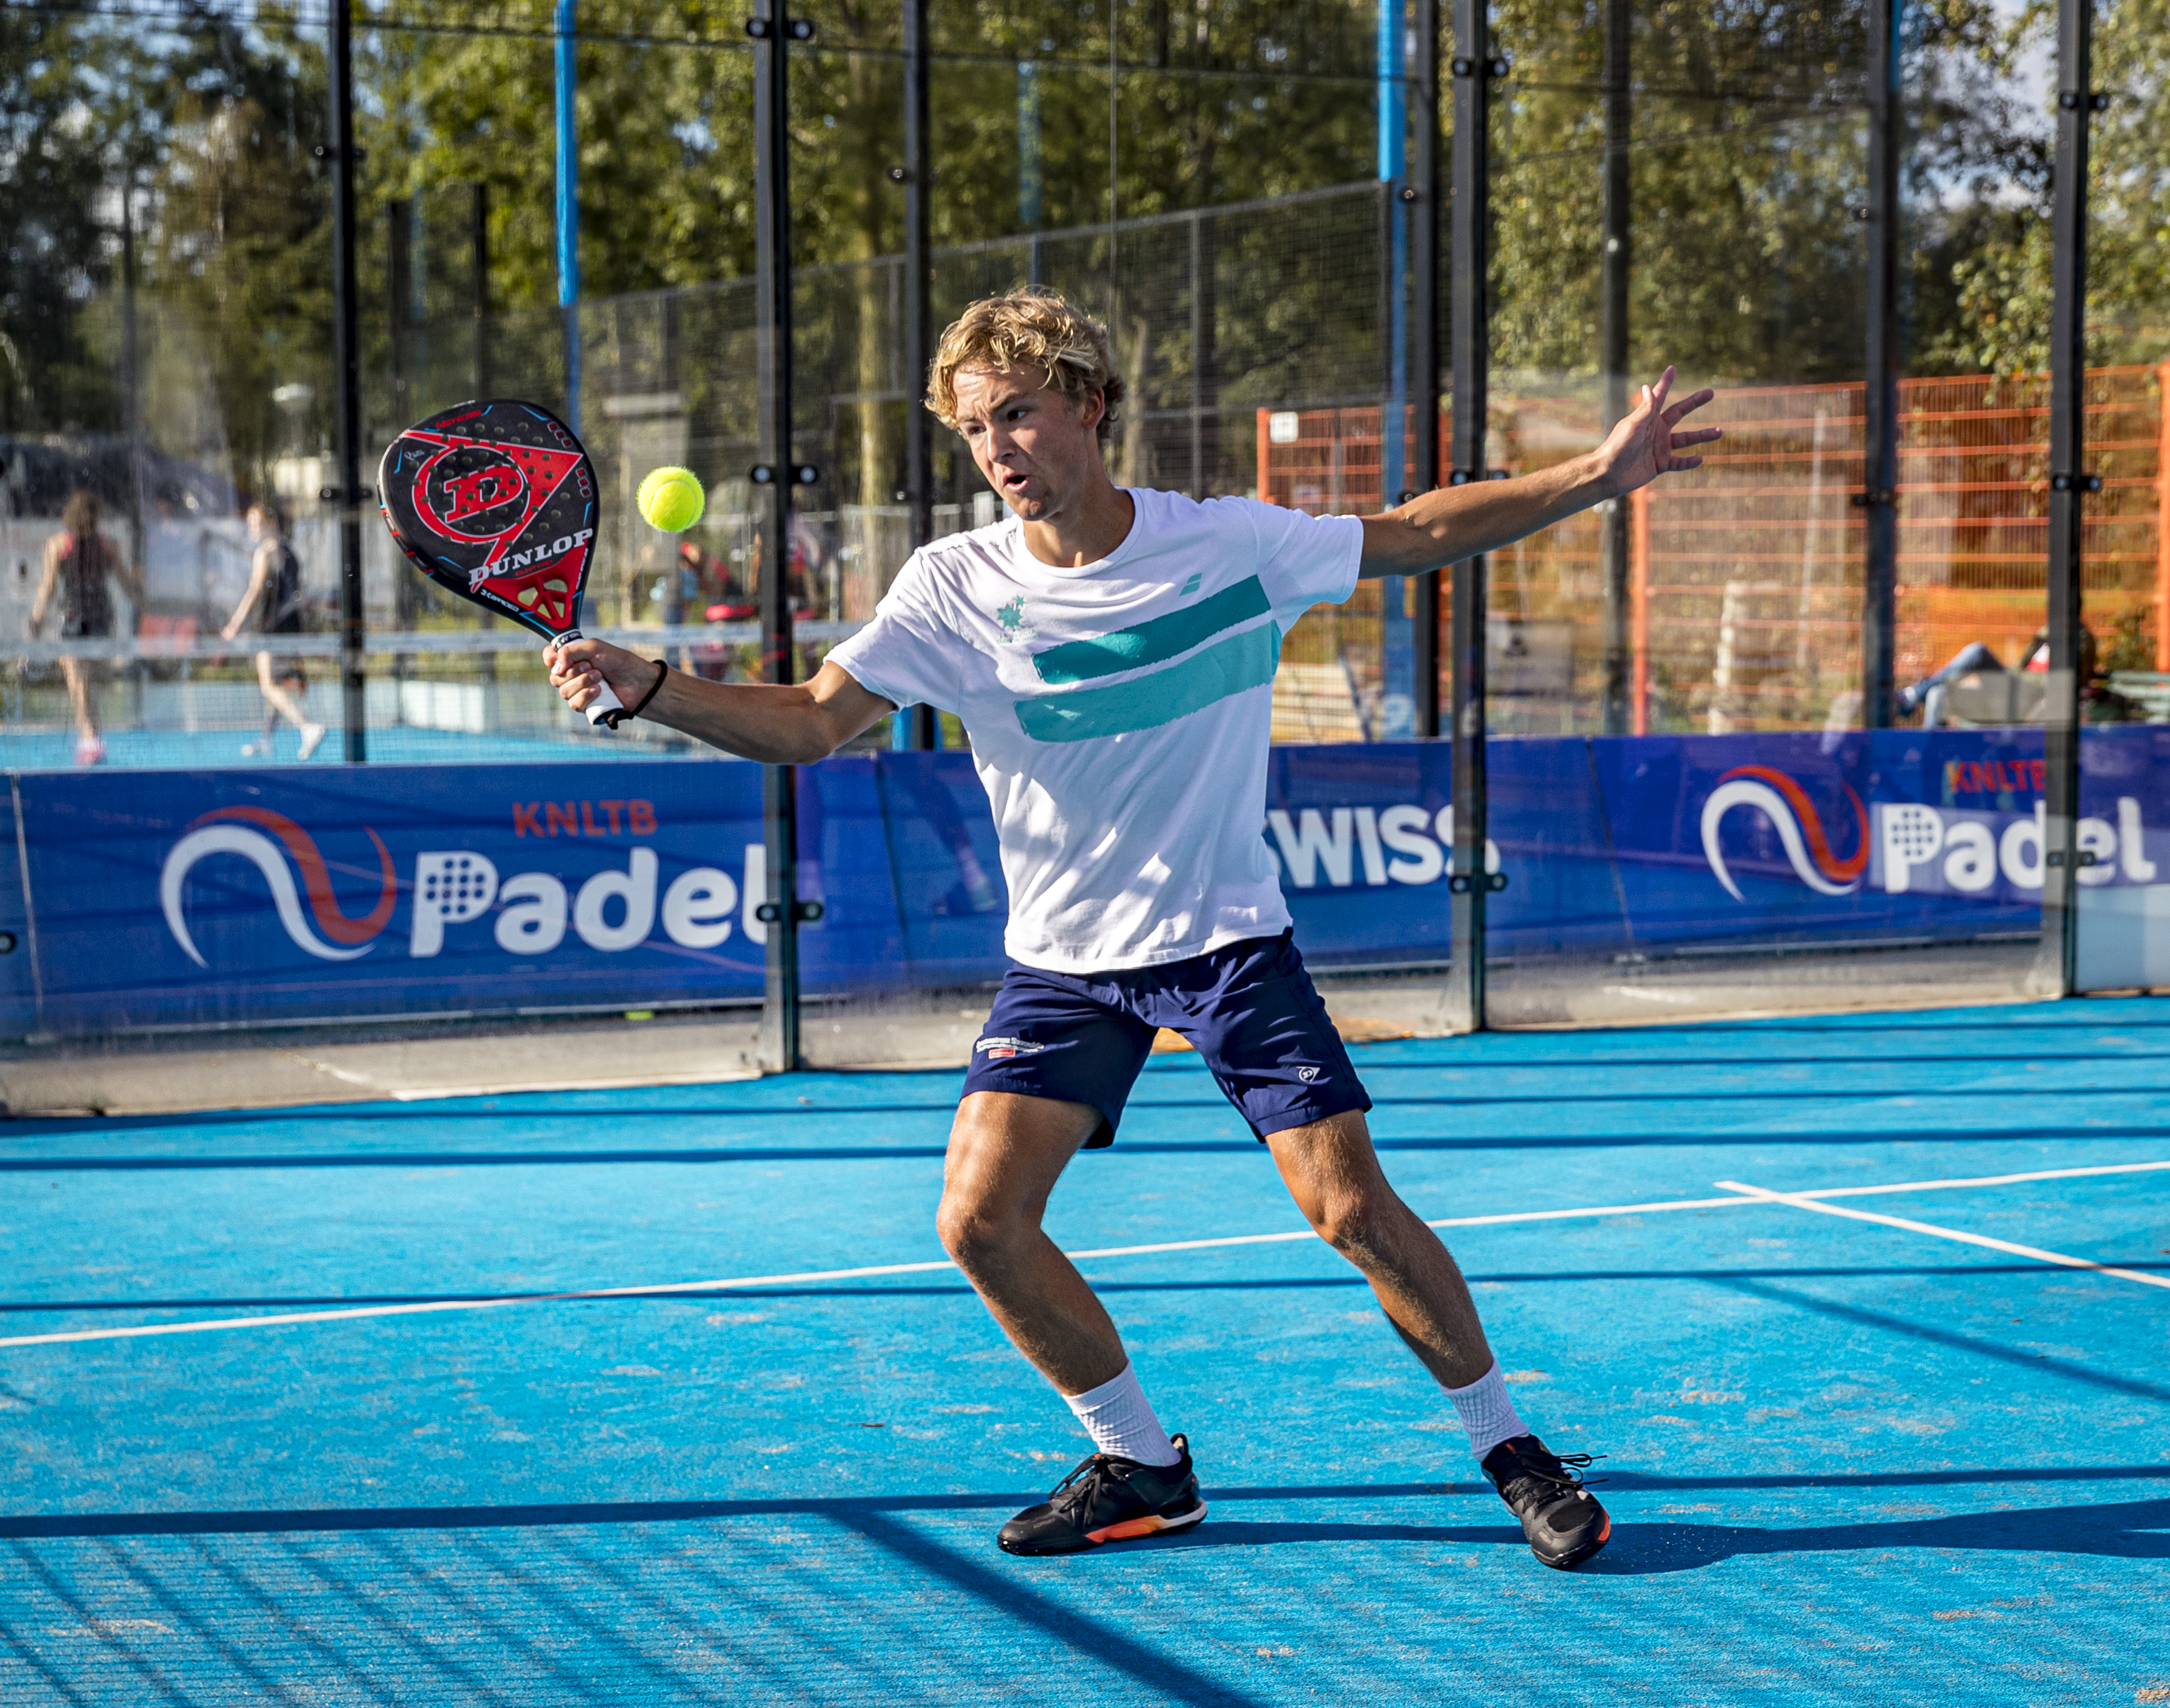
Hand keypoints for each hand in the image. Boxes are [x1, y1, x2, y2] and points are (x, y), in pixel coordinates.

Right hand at [547, 635, 650, 714]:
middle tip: (592, 666)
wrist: (637, 682)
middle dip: (573, 672)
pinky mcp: (585, 705)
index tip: (555, 659)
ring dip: (582, 683)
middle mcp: (572, 674)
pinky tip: (598, 691)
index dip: (549, 658)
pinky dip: (585, 696)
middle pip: (554, 677)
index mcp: (572, 657)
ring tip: (600, 678)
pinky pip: (573, 704)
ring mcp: (578, 690)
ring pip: (563, 691)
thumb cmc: (619, 662)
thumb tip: (554, 668)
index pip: (549, 657)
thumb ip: (570, 652)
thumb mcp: (594, 648)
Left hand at [1594, 366, 1719, 497]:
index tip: (1672, 368)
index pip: (1660, 395)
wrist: (1607, 474)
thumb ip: (1645, 409)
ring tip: (1720, 431)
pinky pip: (1679, 462)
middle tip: (1711, 393)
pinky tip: (1701, 459)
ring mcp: (1659, 447)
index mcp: (1648, 417)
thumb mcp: (1632, 426)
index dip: (1666, 382)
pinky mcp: (1659, 464)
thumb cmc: (1616, 447)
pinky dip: (1689, 462)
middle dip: (1695, 402)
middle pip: (1680, 413)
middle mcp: (1656, 430)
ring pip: (1686, 439)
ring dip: (1702, 435)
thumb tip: (1648, 386)